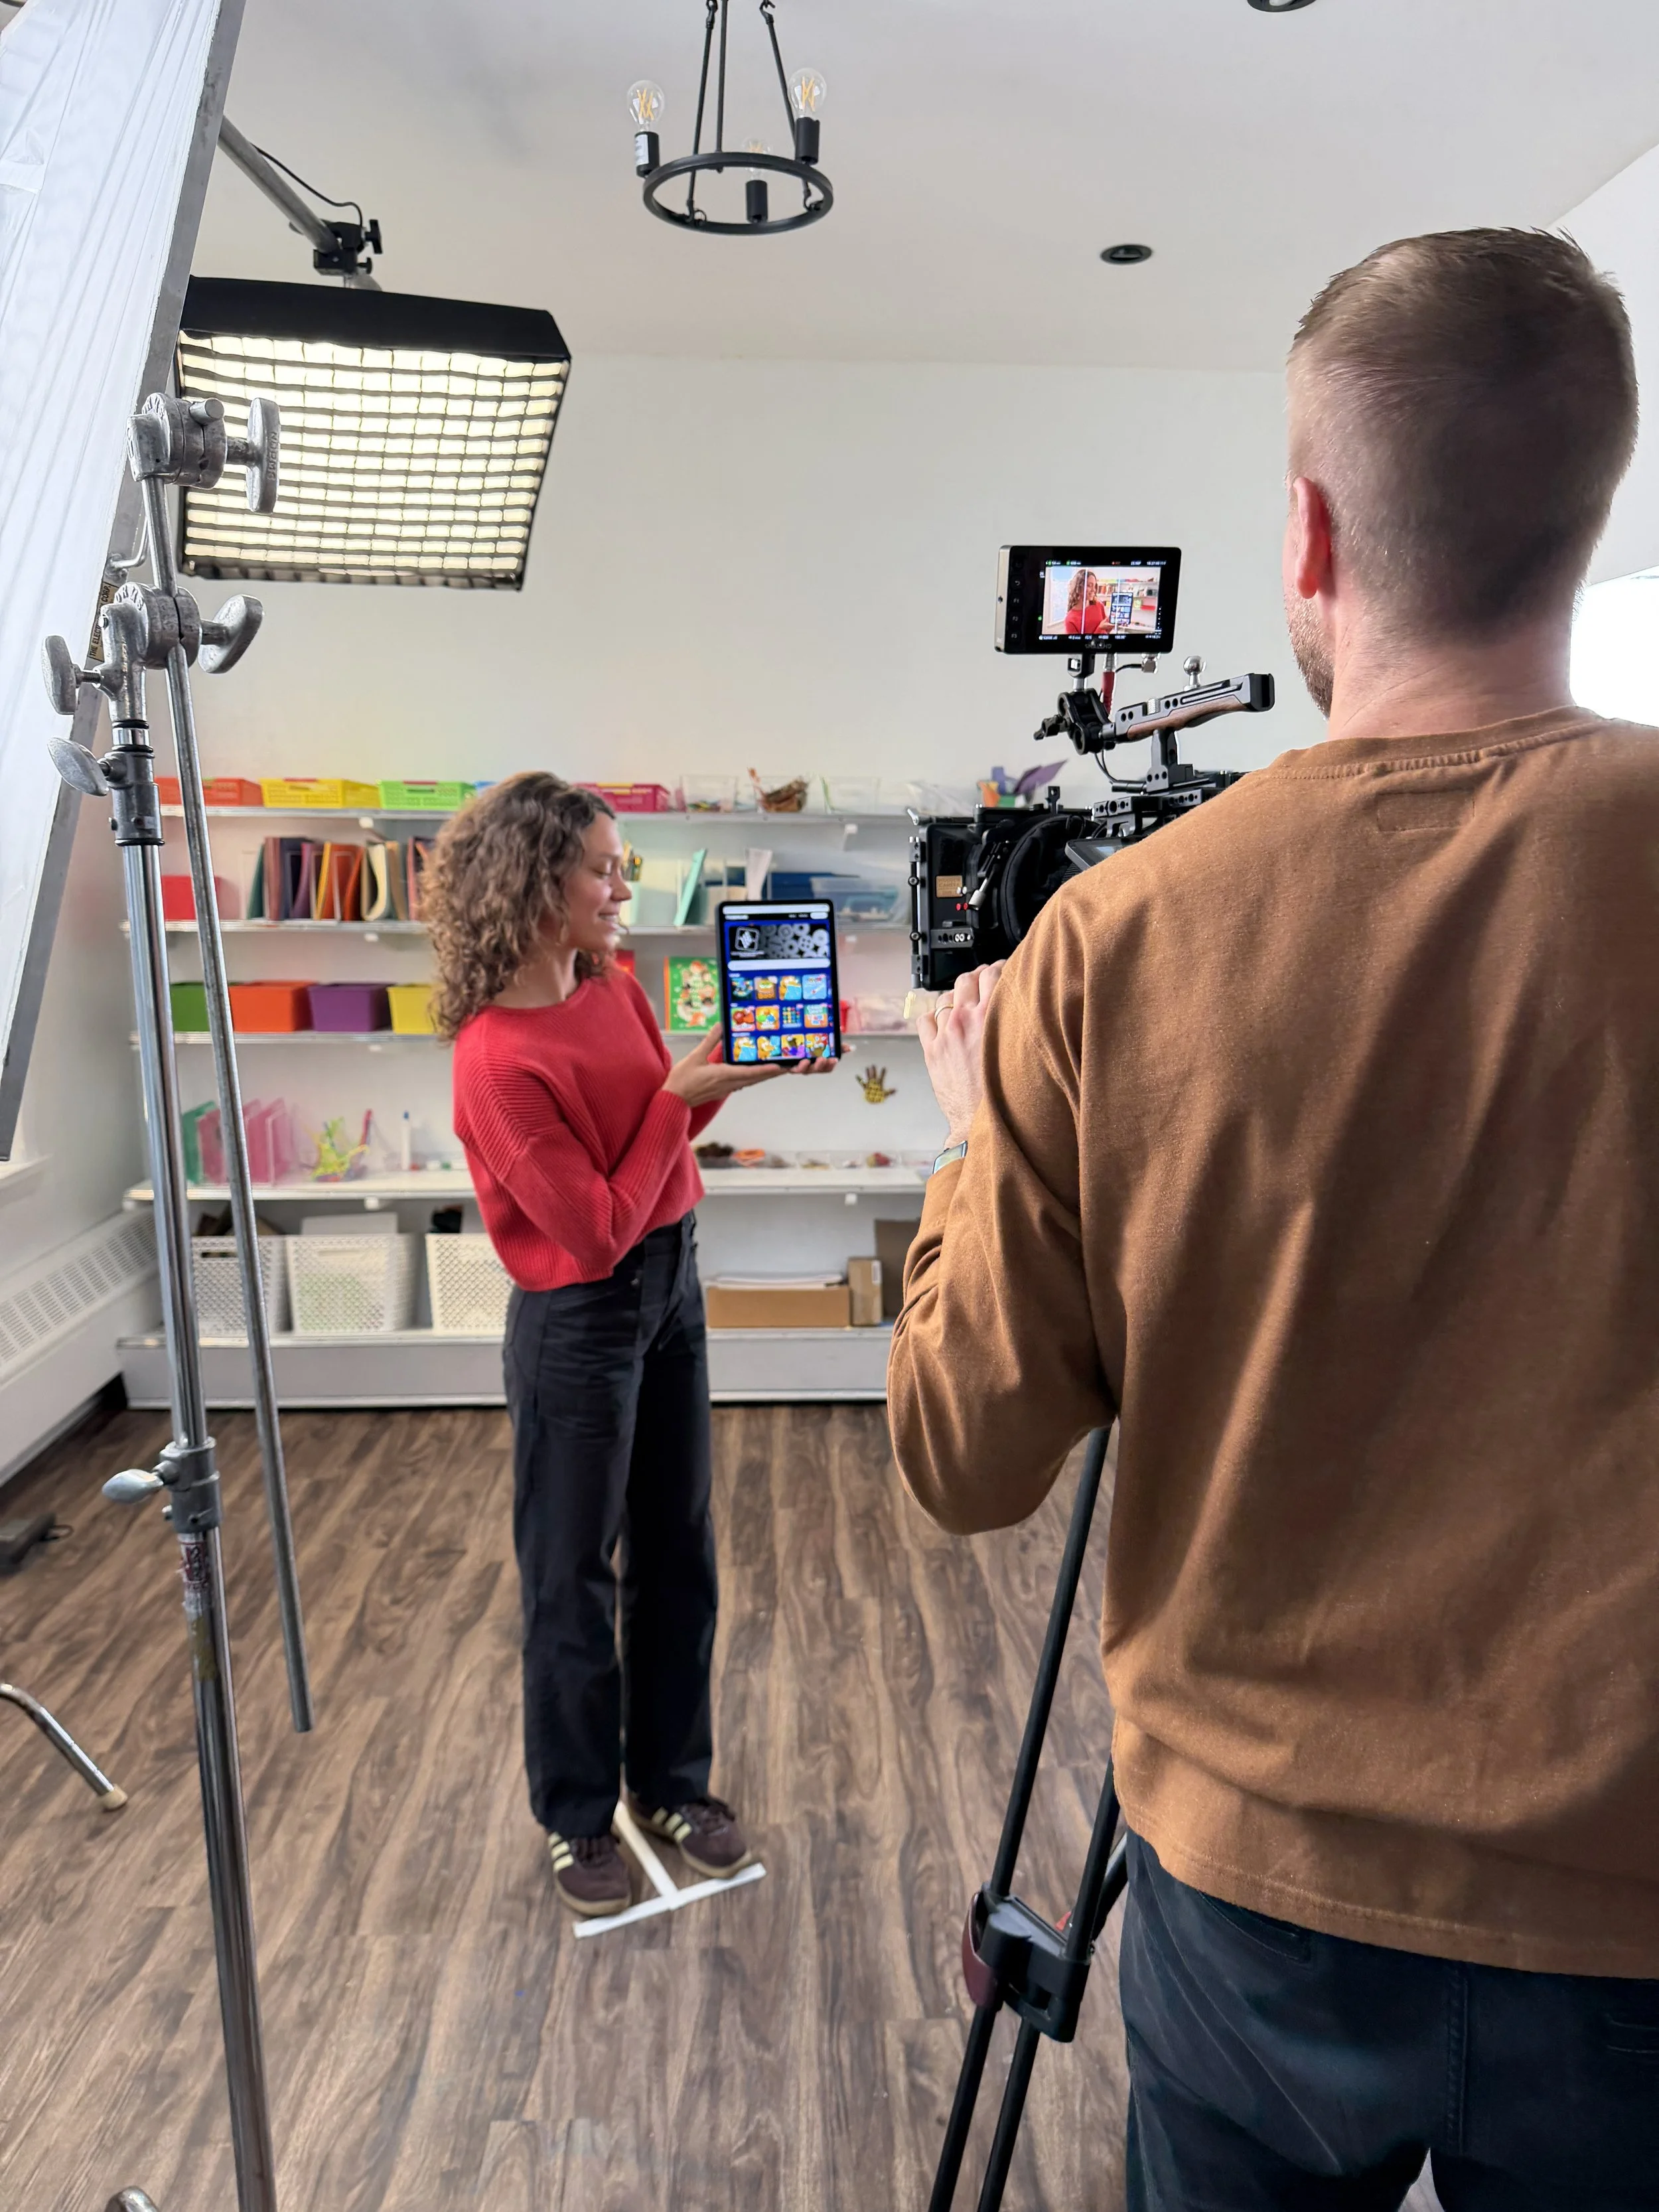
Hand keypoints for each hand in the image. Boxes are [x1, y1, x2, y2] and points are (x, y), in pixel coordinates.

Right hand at [662, 1030, 832, 1107]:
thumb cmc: (682, 1081)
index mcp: (723, 1076)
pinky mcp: (724, 1089)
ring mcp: (727, 1088)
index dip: (767, 1069)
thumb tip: (721, 1025)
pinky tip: (758, 1072)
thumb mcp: (694, 1057)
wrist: (673, 1100)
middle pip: (757, 1078)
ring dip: (766, 1075)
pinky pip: (744, 1082)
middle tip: (790, 1066)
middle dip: (773, 1072)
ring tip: (780, 1068)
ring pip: (752, 1081)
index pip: (750, 1072)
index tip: (780, 1066)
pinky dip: (754, 1077)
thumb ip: (709, 1041)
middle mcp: (729, 1084)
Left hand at [916, 962, 1005, 1145]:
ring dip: (955, 994)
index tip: (1002, 970)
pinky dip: (932, 1016)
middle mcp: (966, 1020)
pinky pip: (924, 1019)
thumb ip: (1018, 1025)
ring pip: (944, 996)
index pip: (993, 974)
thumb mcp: (1021, 1051)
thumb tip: (1022, 1008)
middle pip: (967, 978)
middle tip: (984, 980)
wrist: (981, 1122)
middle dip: (977, 975)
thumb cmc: (1006, 1092)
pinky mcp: (932, 1050)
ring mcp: (945, 1034)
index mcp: (992, 1016)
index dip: (999, 968)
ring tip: (963, 1001)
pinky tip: (941, 1021)